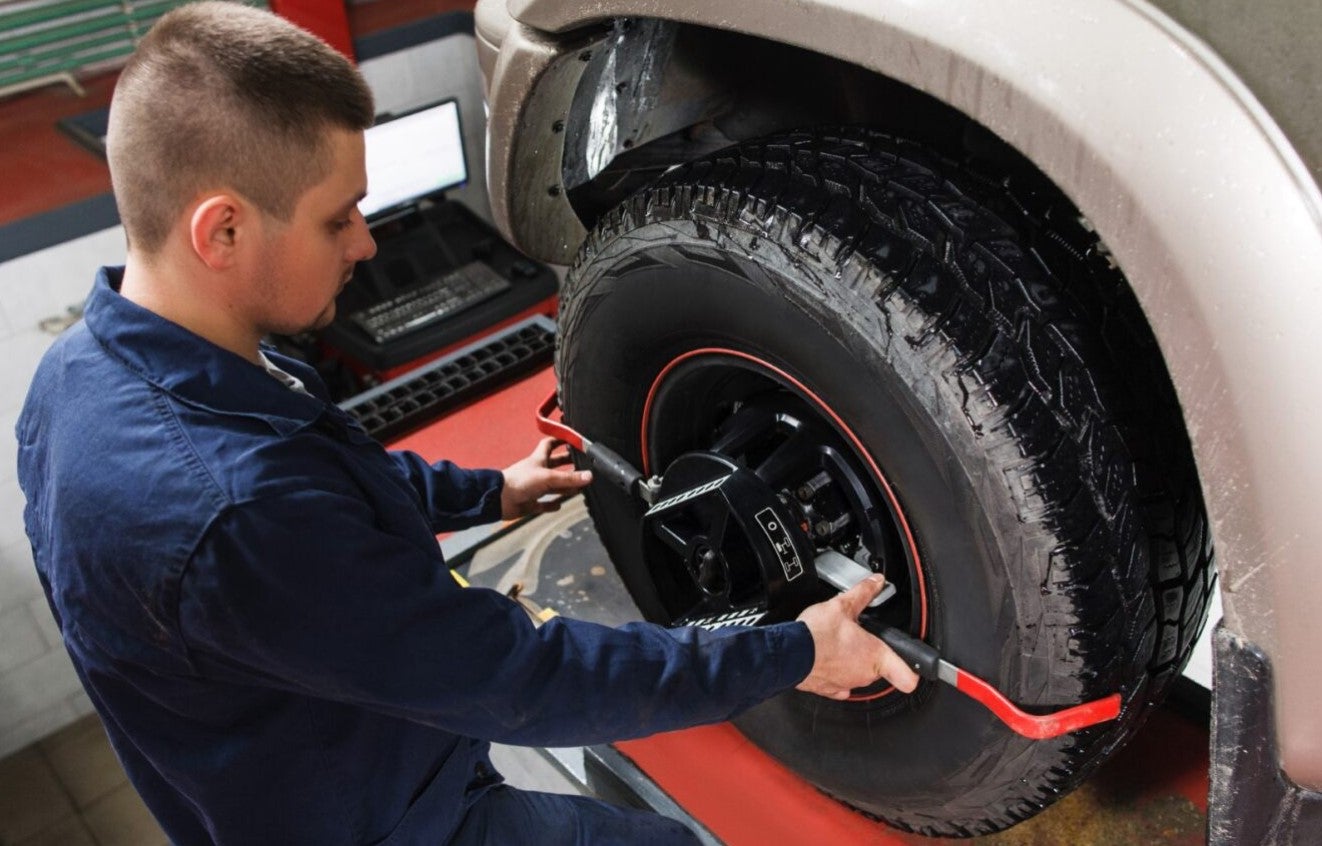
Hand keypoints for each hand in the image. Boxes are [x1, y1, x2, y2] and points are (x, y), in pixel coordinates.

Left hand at [500, 438, 592, 519]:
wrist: (499, 499)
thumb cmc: (519, 482)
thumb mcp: (548, 477)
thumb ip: (569, 478)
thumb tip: (589, 476)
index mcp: (539, 459)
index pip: (550, 444)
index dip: (560, 440)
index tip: (572, 440)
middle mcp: (537, 471)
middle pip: (555, 465)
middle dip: (567, 464)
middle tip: (581, 465)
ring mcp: (534, 487)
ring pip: (552, 486)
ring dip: (564, 487)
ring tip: (578, 488)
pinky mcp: (530, 502)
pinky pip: (544, 503)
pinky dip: (552, 504)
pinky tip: (558, 505)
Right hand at [795, 574, 920, 699]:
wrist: (788, 653)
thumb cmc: (815, 635)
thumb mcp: (842, 605)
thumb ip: (863, 593)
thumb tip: (875, 581)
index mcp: (874, 656)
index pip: (909, 677)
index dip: (915, 671)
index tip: (915, 666)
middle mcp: (864, 674)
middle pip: (878, 667)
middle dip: (870, 652)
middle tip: (858, 636)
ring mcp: (847, 684)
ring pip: (858, 674)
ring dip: (851, 661)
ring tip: (837, 644)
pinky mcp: (829, 690)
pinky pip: (839, 684)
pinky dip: (835, 672)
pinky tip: (827, 658)